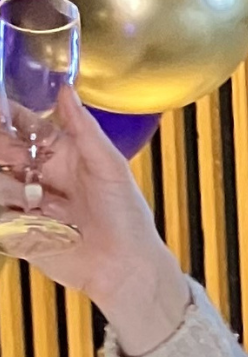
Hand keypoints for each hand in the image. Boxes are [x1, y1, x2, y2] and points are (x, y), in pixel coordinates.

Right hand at [0, 86, 183, 318]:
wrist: (122, 266)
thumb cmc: (126, 215)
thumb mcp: (109, 166)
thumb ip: (83, 129)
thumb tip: (66, 90)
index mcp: (56, 152)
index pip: (17, 124)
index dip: (4, 115)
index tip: (3, 116)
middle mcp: (34, 172)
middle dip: (2, 150)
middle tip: (21, 163)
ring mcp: (20, 200)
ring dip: (10, 187)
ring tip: (37, 201)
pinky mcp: (12, 229)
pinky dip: (7, 214)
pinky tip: (29, 217)